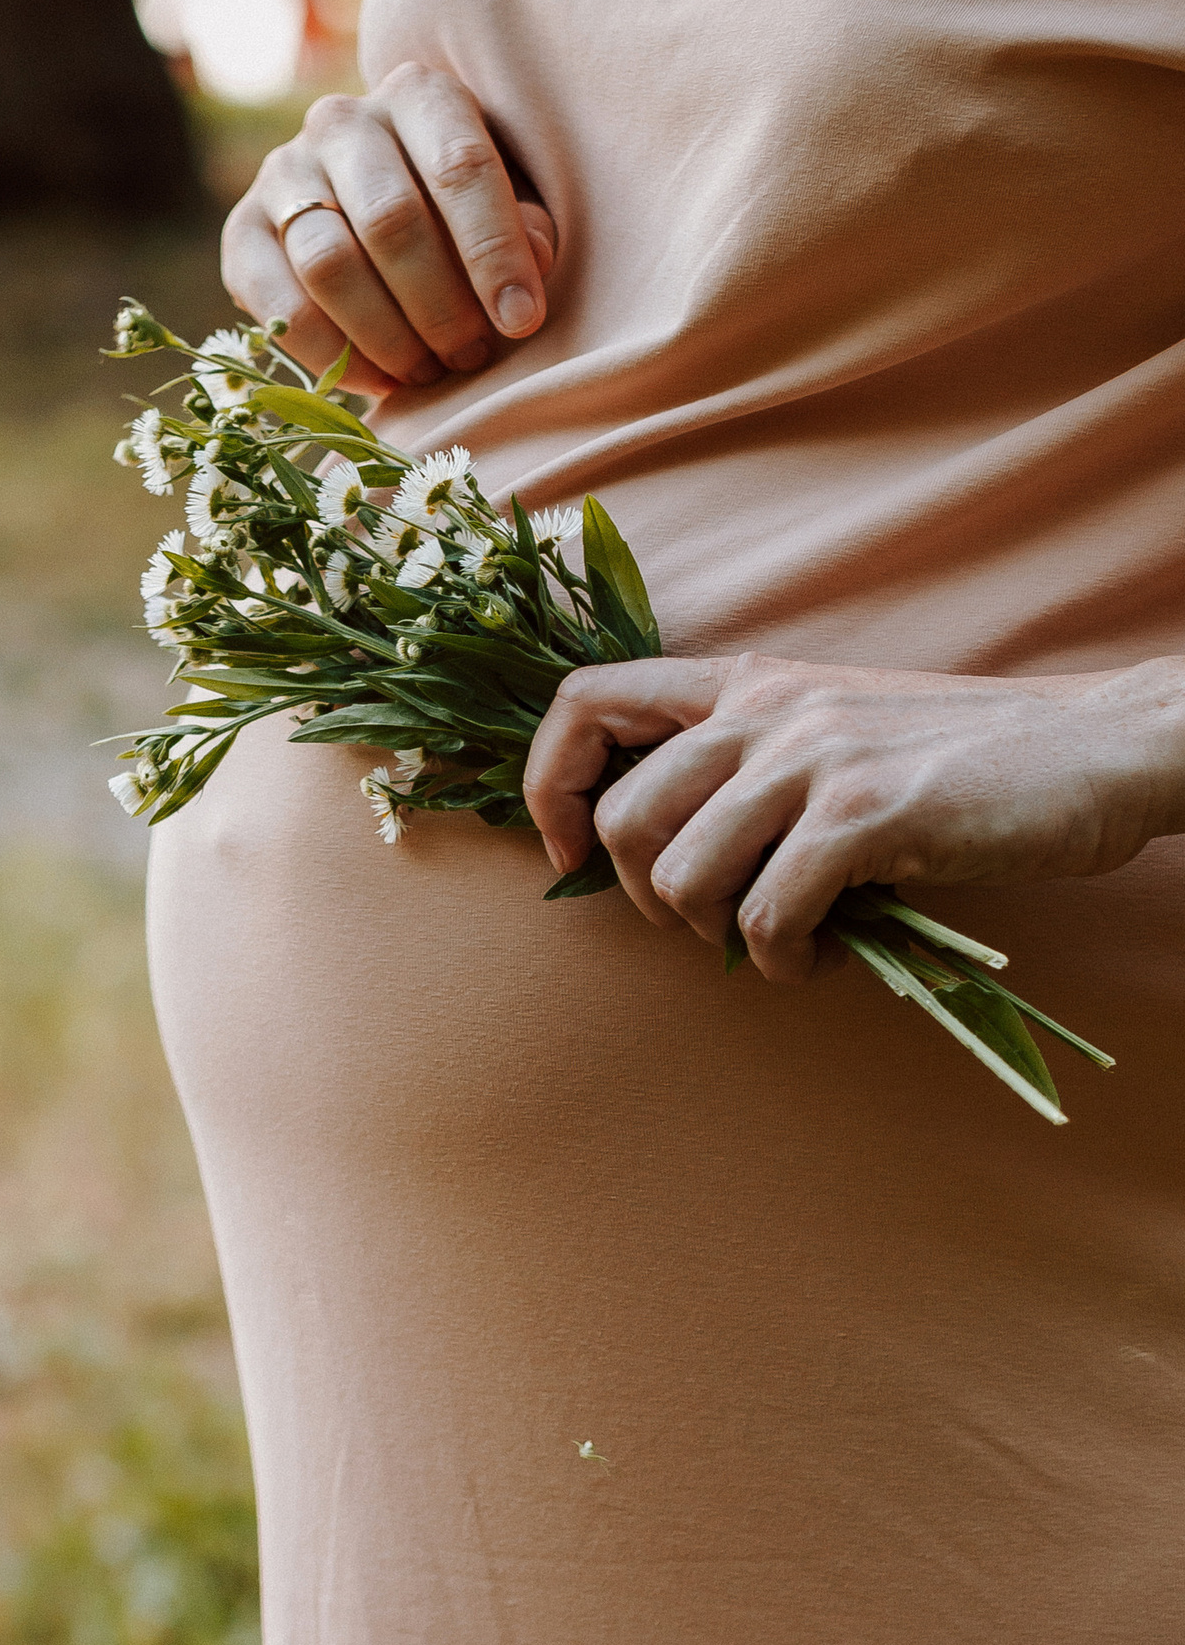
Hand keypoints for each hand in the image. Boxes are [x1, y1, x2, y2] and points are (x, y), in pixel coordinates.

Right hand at [221, 61, 556, 393]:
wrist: (366, 206)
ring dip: (386, 336)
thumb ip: (526, 225)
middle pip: (390, 220)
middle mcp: (341, 121)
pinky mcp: (241, 231)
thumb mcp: (510, 199)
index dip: (494, 252)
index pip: (459, 166)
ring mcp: (282, 173)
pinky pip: (280, 306)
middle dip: (438, 305)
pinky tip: (375, 381)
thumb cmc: (459, 209)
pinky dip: (331, 357)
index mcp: (418, 94)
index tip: (521, 322)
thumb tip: (533, 263)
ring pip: (329, 264)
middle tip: (469, 357)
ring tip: (426, 372)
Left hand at [526, 652, 1184, 979]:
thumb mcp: (836, 733)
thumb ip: (751, 767)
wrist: (1094, 750)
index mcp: (750, 683)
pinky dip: (781, 961)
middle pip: (625, 820)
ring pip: (684, 877)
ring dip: (717, 938)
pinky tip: (818, 960)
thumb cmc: (964, 760)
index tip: (569, 852)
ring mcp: (816, 758)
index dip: (550, 785)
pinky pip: (764, 916)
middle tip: (708, 925)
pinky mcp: (866, 815)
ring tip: (777, 944)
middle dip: (649, 899)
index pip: (586, 701)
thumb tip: (666, 859)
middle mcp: (768, 709)